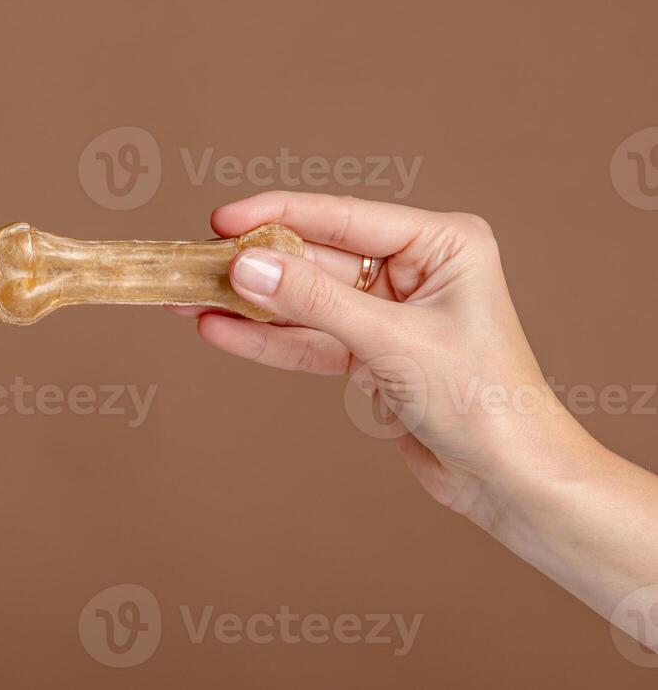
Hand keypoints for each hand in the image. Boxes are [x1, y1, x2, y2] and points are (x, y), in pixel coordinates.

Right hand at [172, 192, 595, 529]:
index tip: (220, 219)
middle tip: (191, 262)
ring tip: (186, 299)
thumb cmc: (485, 403)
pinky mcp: (371, 354)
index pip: (343, 217)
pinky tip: (218, 330)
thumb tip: (247, 267)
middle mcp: (416, 269)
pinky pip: (308, 338)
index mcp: (441, 243)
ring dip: (249, 305)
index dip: (277, 216)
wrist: (512, 483)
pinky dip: (266, 339)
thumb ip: (315, 302)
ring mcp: (390, 312)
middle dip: (253, 266)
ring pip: (304, 301)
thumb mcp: (392, 343)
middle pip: (315, 258)